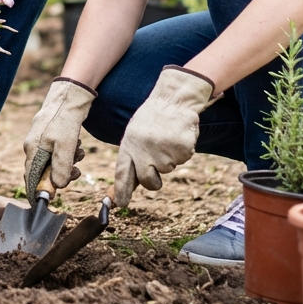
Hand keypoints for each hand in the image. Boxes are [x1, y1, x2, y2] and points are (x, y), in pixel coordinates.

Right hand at [23, 78, 95, 203]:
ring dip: (69, 162)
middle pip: (45, 171)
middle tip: (76, 171)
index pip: (30, 178)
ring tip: (80, 153)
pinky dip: (69, 153)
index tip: (49, 200)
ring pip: (54, 161)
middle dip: (62, 174)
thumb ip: (60, 168)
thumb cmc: (65, 120)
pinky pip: (59, 151)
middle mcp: (34, 145)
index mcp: (32, 149)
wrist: (71, 95)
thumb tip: (57, 187)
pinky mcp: (51, 135)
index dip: (38, 191)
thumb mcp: (65, 147)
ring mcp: (42, 139)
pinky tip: (78, 145)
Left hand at [114, 66, 214, 206]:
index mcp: (129, 144)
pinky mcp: (181, 151)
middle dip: (153, 181)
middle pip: (148, 181)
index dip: (121, 190)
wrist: (174, 99)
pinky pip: (182, 160)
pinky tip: (177, 135)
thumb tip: (132, 183)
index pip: (123, 172)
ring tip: (166, 137)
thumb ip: (133, 155)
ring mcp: (163, 151)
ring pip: (167, 169)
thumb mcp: (136, 132)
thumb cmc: (153, 117)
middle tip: (157, 169)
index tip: (120, 204)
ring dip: (169, 158)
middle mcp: (144, 149)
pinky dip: (181, 151)